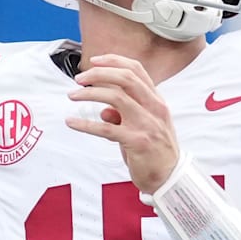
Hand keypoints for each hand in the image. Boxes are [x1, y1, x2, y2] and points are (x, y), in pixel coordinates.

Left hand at [65, 54, 178, 192]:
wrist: (169, 178)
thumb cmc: (155, 151)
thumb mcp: (143, 127)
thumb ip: (125, 115)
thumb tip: (104, 111)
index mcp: (156, 100)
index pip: (136, 70)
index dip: (113, 61)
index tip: (94, 61)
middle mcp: (154, 108)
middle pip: (125, 78)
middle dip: (99, 74)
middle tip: (79, 79)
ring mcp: (147, 124)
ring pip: (116, 98)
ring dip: (90, 94)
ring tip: (72, 96)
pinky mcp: (137, 142)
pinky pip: (106, 129)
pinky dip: (85, 124)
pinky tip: (71, 122)